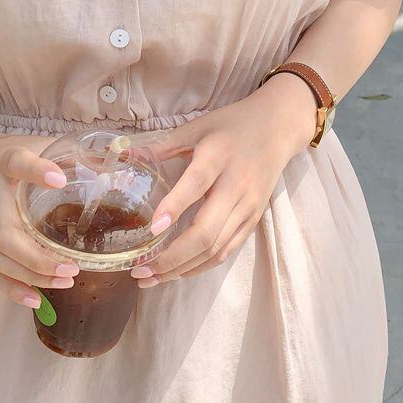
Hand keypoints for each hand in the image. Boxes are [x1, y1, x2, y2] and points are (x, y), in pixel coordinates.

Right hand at [0, 131, 79, 309]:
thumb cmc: (9, 155)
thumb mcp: (36, 143)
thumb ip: (68, 151)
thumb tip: (112, 156)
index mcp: (5, 164)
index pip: (18, 164)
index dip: (37, 171)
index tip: (59, 178)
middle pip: (6, 235)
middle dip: (38, 257)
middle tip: (73, 267)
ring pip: (1, 260)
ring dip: (32, 276)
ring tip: (66, 280)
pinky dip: (14, 289)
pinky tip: (37, 300)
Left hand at [130, 73, 318, 285]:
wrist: (277, 128)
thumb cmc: (232, 125)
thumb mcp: (197, 126)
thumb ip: (163, 145)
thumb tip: (125, 154)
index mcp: (218, 156)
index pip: (196, 184)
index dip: (174, 207)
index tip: (152, 228)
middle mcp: (235, 185)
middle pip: (206, 231)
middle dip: (172, 257)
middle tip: (140, 269)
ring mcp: (247, 206)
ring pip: (215, 248)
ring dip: (182, 268)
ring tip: (151, 277)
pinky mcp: (253, 219)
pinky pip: (227, 250)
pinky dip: (201, 266)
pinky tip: (178, 271)